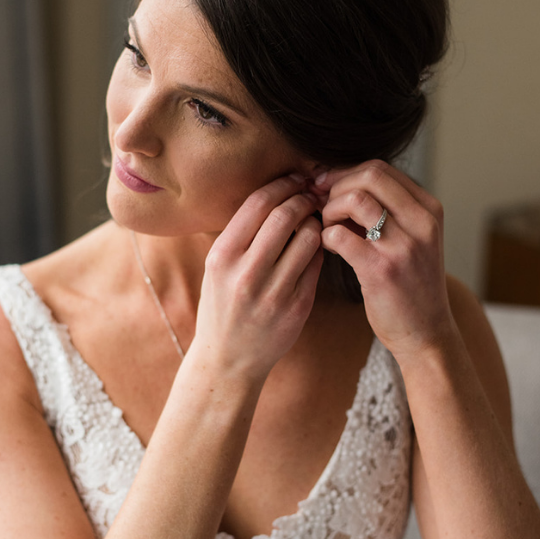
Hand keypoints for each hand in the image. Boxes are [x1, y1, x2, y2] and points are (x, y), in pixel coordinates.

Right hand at [192, 173, 324, 380]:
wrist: (227, 359)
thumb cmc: (222, 305)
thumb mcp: (218, 267)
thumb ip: (242, 234)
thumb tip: (276, 193)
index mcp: (222, 256)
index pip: (258, 203)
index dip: (282, 184)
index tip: (294, 179)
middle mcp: (246, 272)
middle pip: (286, 215)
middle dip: (304, 198)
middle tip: (312, 194)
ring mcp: (274, 291)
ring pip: (309, 238)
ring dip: (317, 222)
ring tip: (316, 219)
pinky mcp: (297, 307)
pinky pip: (317, 264)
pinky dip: (321, 248)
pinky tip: (318, 245)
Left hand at [314, 161, 454, 358]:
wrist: (426, 333)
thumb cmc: (412, 285)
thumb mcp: (415, 240)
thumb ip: (388, 210)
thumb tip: (339, 182)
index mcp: (429, 210)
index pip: (381, 168)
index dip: (345, 172)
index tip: (326, 186)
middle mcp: (422, 223)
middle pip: (368, 176)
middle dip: (335, 185)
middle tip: (320, 203)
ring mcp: (404, 246)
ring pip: (354, 200)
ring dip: (329, 210)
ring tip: (327, 227)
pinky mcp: (381, 270)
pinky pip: (339, 235)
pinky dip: (326, 236)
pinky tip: (328, 247)